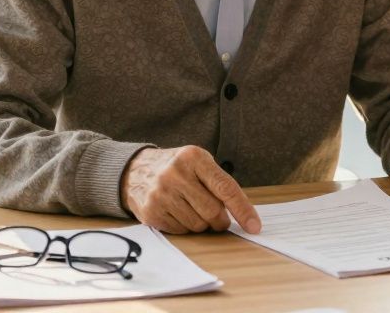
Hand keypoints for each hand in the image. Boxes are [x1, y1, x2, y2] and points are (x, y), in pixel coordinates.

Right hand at [121, 146, 261, 233]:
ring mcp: (161, 194)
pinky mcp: (151, 212)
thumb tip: (244, 214)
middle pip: (212, 211)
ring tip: (193, 209)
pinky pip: (181, 231)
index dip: (243, 210)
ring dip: (202, 224)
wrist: (134, 171)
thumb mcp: (198, 163)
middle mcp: (175, 174)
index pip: (225, 188)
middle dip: (221, 220)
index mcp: (193, 157)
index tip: (255, 226)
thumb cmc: (176, 168)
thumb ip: (219, 183)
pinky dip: (185, 227)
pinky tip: (178, 213)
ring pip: (198, 225)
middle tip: (219, 218)